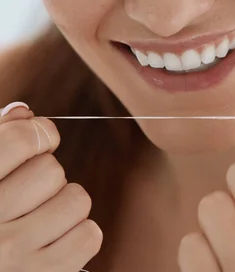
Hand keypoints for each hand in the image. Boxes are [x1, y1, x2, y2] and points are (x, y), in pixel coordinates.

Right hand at [0, 102, 102, 271]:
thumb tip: (26, 113)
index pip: (22, 139)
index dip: (40, 132)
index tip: (39, 140)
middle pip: (51, 170)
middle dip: (46, 175)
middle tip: (27, 193)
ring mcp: (14, 253)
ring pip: (76, 200)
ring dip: (64, 204)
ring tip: (40, 217)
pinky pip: (89, 236)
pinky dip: (79, 234)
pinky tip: (54, 239)